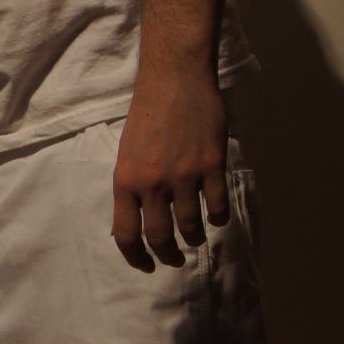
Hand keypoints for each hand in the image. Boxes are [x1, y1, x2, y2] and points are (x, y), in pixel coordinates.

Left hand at [111, 69, 229, 270]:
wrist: (174, 78)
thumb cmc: (147, 112)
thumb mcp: (127, 152)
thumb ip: (132, 185)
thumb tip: (138, 220)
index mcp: (125, 180)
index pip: (125, 234)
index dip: (136, 257)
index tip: (146, 265)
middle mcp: (152, 183)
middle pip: (160, 237)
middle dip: (168, 255)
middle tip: (174, 259)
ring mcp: (183, 175)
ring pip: (190, 226)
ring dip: (194, 238)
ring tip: (196, 237)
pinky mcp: (211, 165)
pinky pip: (217, 206)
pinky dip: (217, 218)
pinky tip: (216, 217)